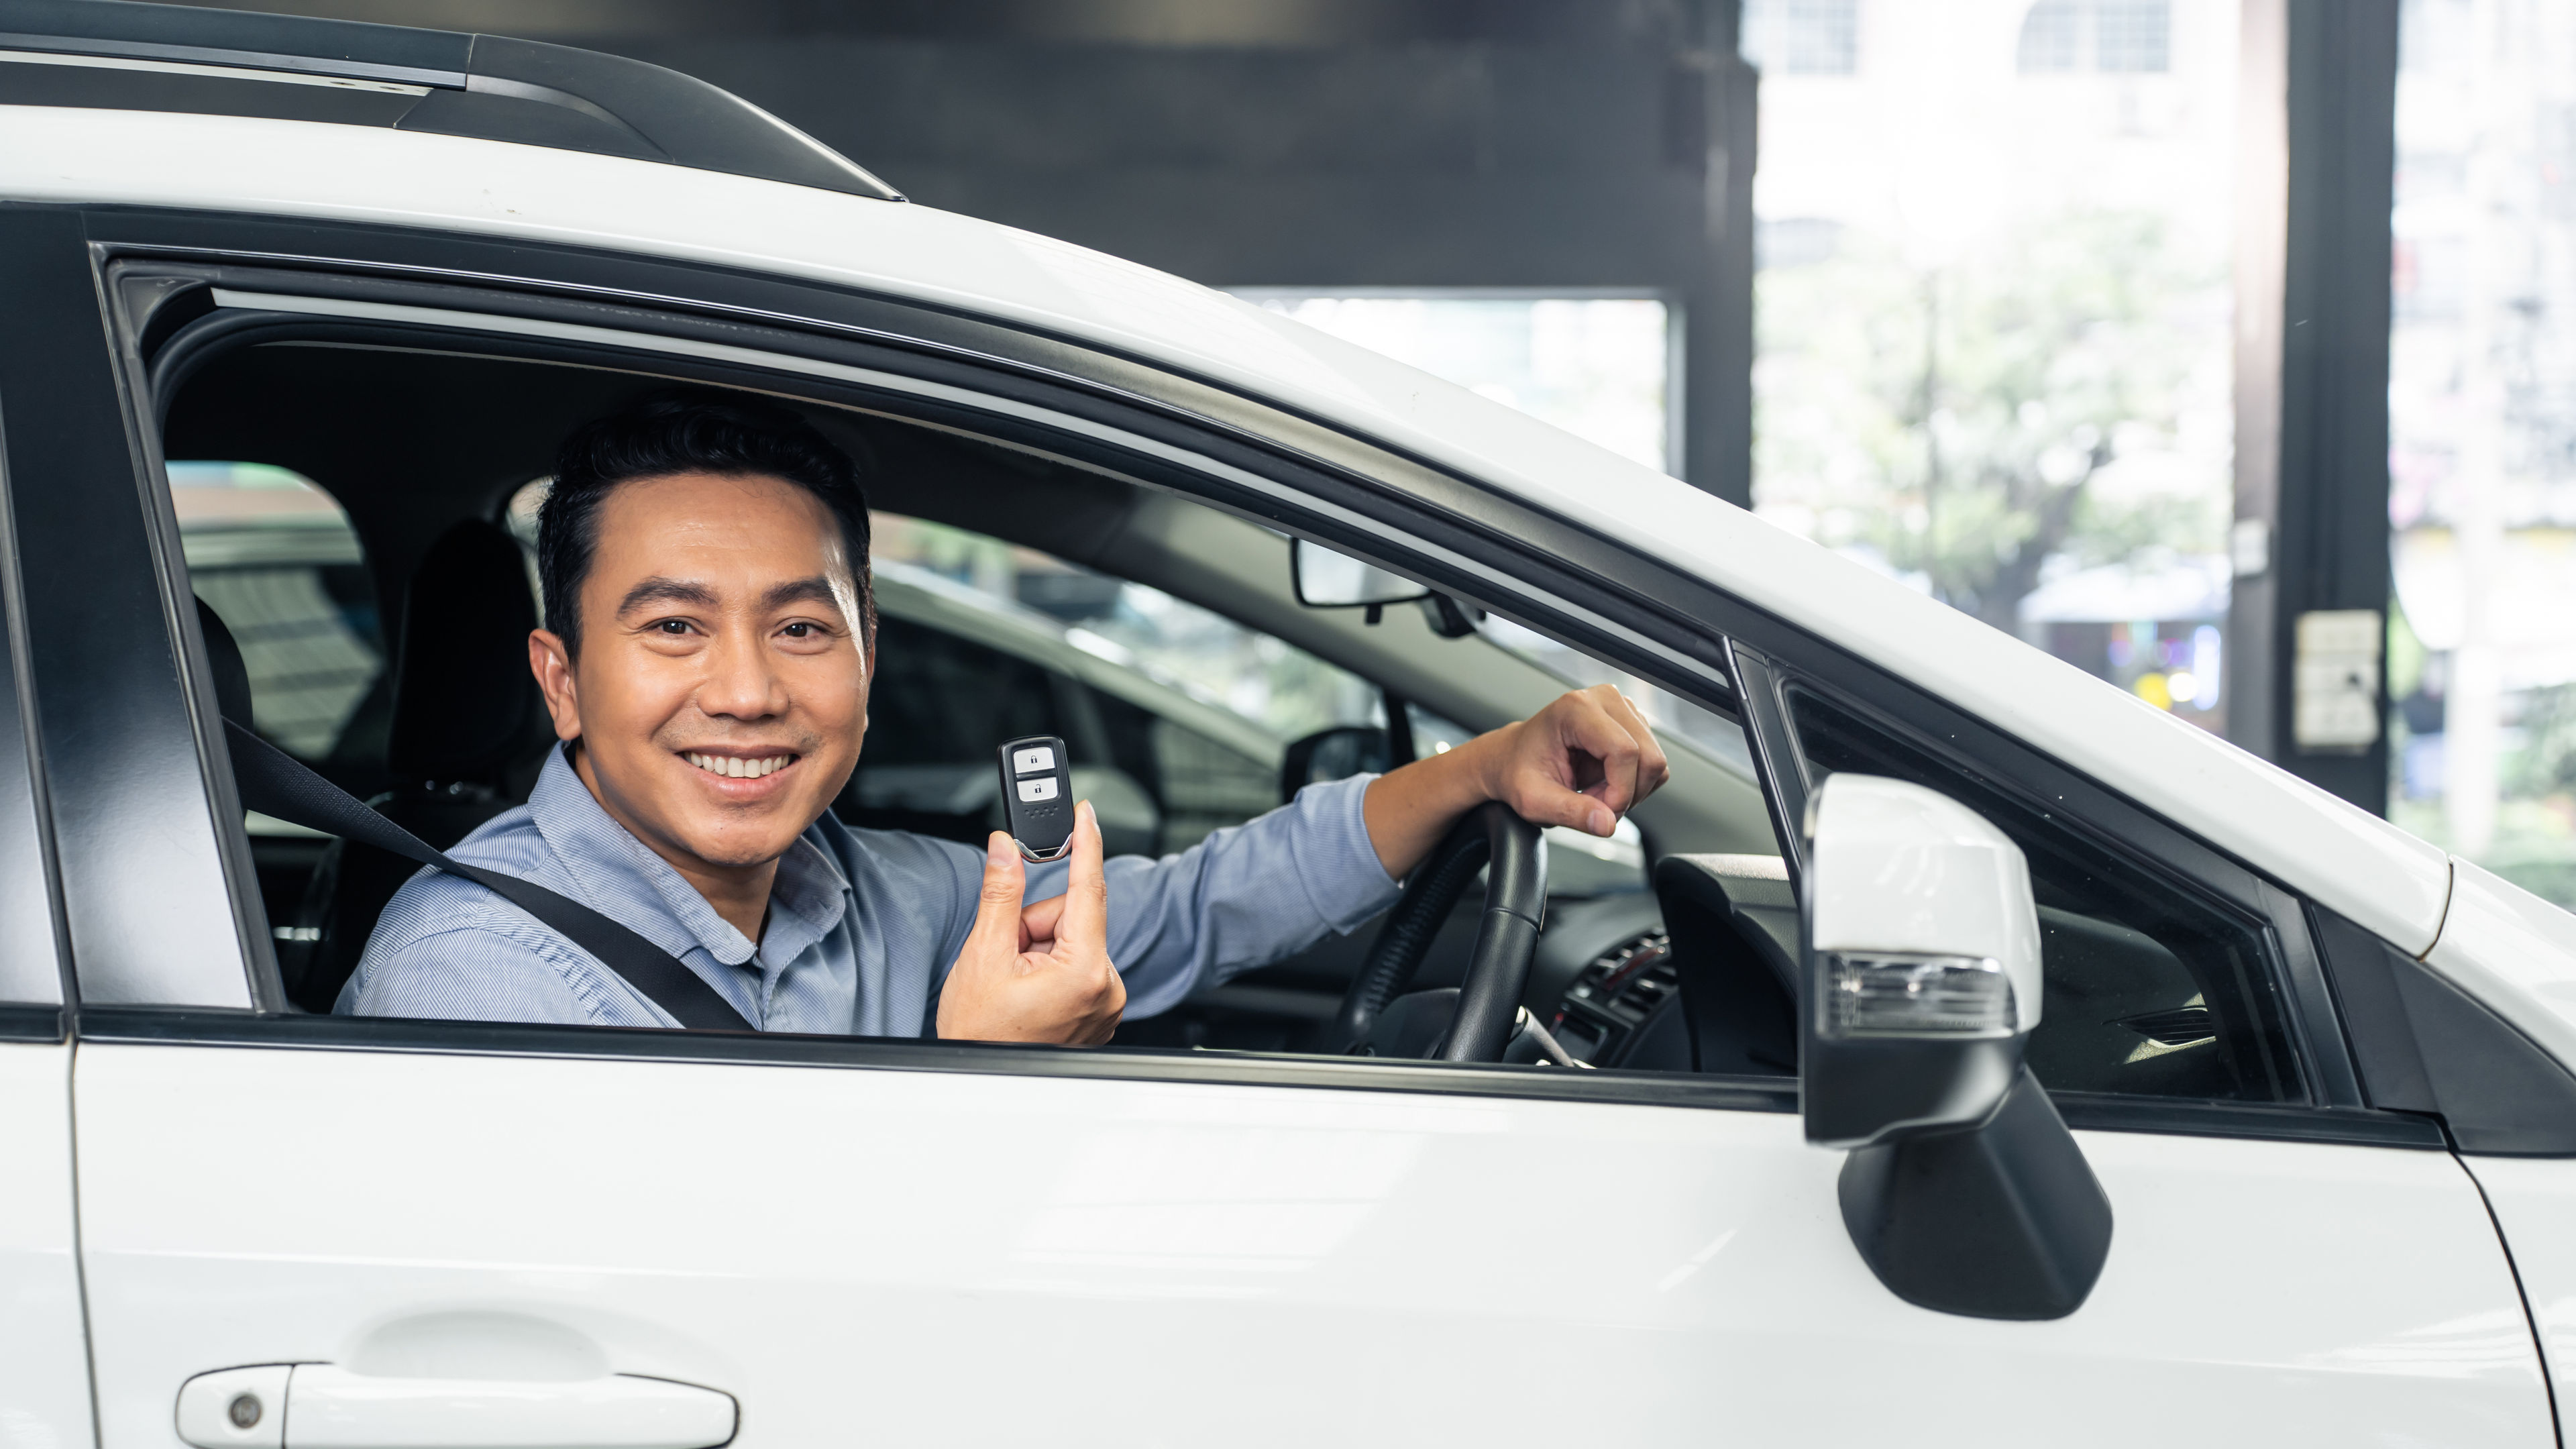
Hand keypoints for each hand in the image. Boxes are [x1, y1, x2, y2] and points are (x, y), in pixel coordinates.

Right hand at [935, 801, 1125, 1044]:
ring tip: (1013, 982)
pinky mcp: (1098, 1010)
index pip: (1089, 889)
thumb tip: (1006, 848)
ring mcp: (1105, 1002)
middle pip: (1070, 916)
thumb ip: (1001, 894)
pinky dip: (1048, 966)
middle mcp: (1106, 987)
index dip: (1087, 843)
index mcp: (1084, 971)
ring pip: (1070, 939)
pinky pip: (1075, 963)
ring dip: (1037, 949)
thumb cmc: (980, 1033)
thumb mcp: (983, 955)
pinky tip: (1027, 991)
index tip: (1086, 813)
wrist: (979, 1081)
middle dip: (1033, 926)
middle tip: (1005, 956)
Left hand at [1485, 683, 1671, 837]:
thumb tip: (1606, 824)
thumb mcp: (1534, 801)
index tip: (1598, 812)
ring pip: (1655, 762)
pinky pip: (1653, 763)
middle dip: (1626, 794)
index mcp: (1576, 709)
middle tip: (1592, 805)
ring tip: (1593, 793)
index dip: (1619, 792)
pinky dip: (1634, 783)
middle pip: (1649, 757)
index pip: (1625, 751)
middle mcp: (1605, 699)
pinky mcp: (1633, 722)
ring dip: (1630, 790)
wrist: (1513, 759)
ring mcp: (1622, 708)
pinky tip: (1604, 783)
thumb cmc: (1519, 773)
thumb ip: (1571, 813)